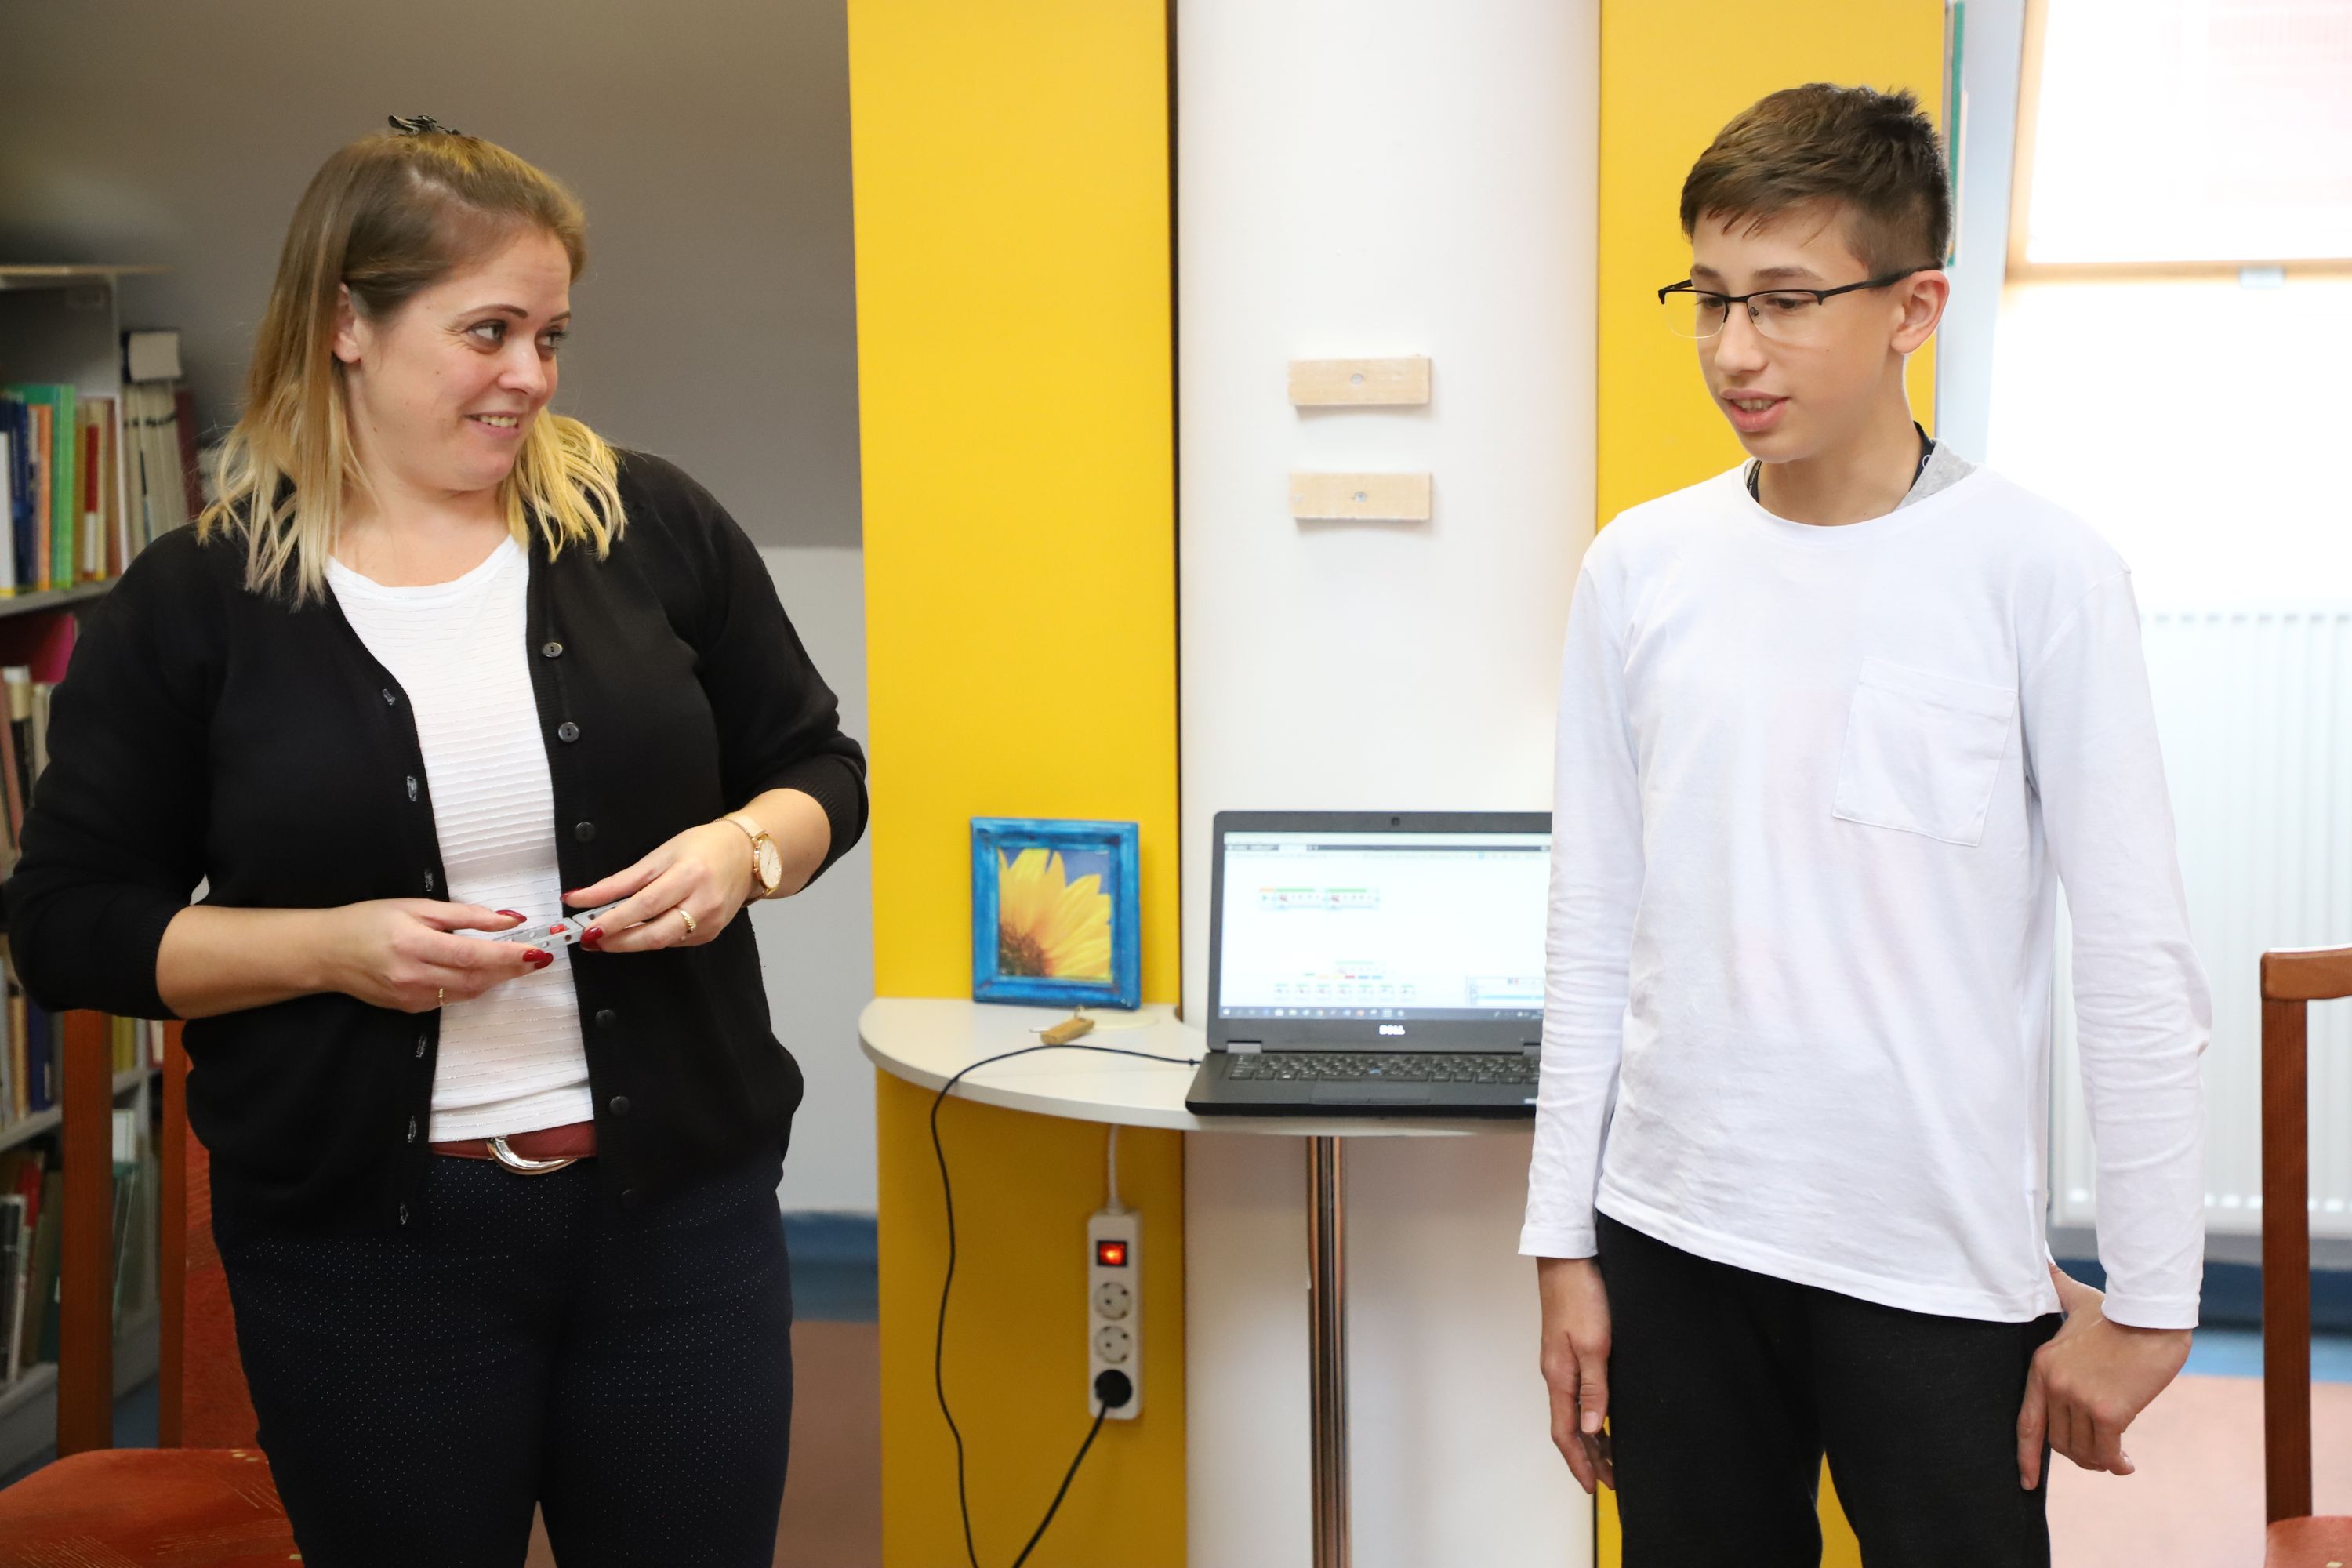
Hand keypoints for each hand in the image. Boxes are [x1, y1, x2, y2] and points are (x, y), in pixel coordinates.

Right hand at [318, 900, 545, 1012]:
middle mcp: (413, 975)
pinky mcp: (410, 1008)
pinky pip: (452, 999)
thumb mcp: (416, 906)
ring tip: (518, 963)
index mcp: (413, 944)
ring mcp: (411, 996)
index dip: (507, 955)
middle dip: (511, 970)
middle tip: (537, 958)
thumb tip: (507, 920)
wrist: (326, 953)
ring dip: (497, 979)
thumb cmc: (369, 922)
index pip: (472, 954)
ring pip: (468, 993)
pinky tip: (484, 972)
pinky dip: (473, 986)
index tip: (535, 950)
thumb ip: (464, 916)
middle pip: (476, 979)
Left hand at [563, 821, 752, 953]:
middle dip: (618, 942)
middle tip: (591, 940)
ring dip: (630, 942)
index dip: (613, 920)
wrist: (747, 855)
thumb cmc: (703, 848)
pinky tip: (641, 929)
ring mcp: (710, 922)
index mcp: (689, 875)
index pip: (644, 905)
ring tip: (607, 936)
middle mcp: (703, 902)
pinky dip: (652, 937)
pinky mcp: (711, 934)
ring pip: (662, 942)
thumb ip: (621, 881)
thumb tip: (583, 898)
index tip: (587, 927)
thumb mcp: (659, 855)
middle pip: (654, 935)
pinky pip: (673, 942)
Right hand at [1538, 1256, 1615, 1493]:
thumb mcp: (1595, 1345)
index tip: (1594, 1487)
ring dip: (1593, 1438)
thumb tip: (1594, 1429)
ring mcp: (1562, 1360)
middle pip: (1570, 1427)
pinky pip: (1579, 1392)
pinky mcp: (1571, 1347)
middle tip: (1611, 1481)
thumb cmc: (1580, 1295)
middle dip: (1590, 1457)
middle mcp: (1557, 1373)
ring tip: (1613, 1458)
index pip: (1566, 1433)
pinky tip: (1606, 1416)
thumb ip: (1594, 1389)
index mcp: (1559, 1377)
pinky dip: (1593, 1413)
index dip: (1580, 1462)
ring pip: (1576, 1411)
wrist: (1569, 1257)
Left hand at [2016, 1263, 2190, 1488]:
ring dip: (2098, 1460)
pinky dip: (2115, 1463)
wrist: (2152, 1317)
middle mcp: (2054, 1384)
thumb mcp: (2078, 1300)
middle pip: (2058, 1440)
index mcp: (2042, 1365)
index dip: (2025, 1455)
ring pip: (2082, 1450)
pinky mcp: (2107, 1410)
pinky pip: (2105, 1451)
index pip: (2026, 1421)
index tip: (2026, 1481)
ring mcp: (2078, 1398)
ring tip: (2115, 1457)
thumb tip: (2043, 1262)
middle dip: (2078, 1453)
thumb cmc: (2118, 1311)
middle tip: (2100, 1453)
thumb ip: (2058, 1288)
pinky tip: (2126, 1463)